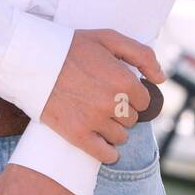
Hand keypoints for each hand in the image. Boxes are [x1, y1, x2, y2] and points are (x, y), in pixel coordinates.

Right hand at [39, 29, 165, 164]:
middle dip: (122, 110)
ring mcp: (95, 121)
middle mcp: (113, 103)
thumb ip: (142, 55)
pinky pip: (105, 155)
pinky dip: (107, 152)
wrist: (32, 59)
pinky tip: (101, 141)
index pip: (144, 100)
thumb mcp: (108, 38)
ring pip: (120, 137)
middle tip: (103, 99)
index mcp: (123, 80)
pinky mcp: (78, 135)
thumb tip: (161, 79)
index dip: (132, 94)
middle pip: (132, 119)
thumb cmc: (71, 47)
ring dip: (113, 129)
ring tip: (96, 115)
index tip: (118, 89)